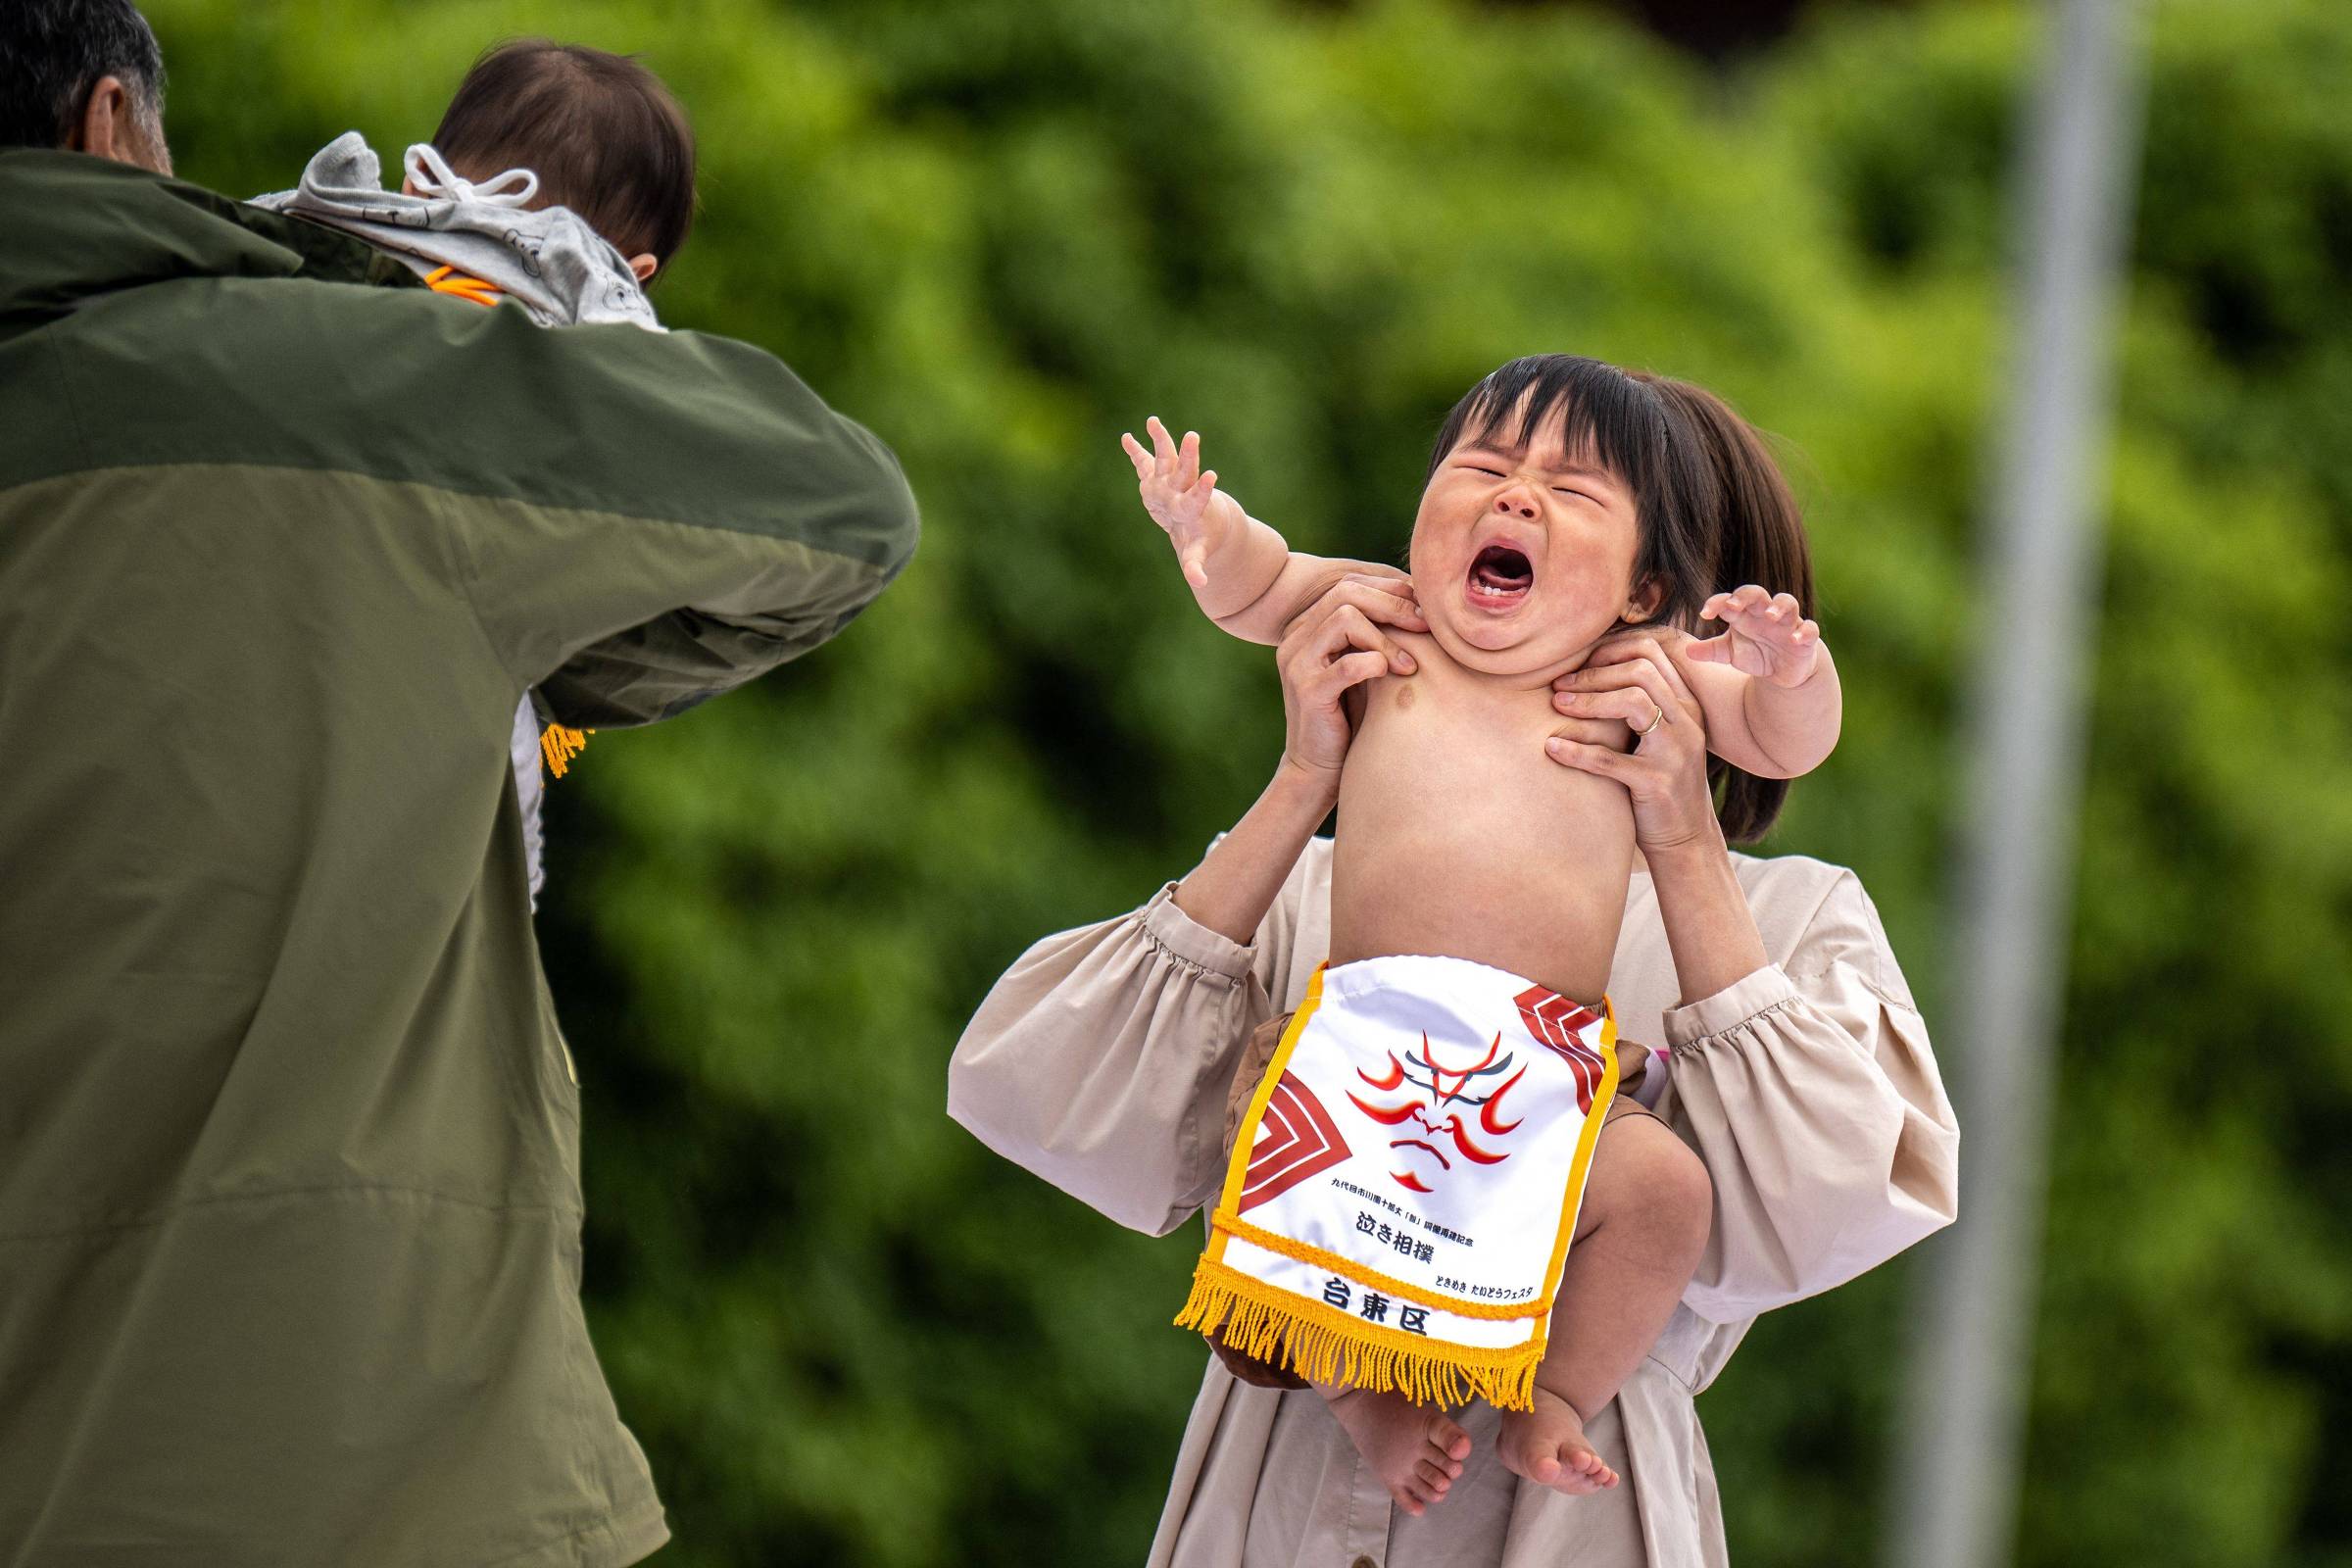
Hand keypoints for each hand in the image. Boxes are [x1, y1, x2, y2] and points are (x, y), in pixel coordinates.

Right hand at [1121, 416, 1249, 589]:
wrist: (1199, 517)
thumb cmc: (1201, 535)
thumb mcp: (1197, 550)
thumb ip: (1196, 565)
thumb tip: (1201, 584)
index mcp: (1192, 508)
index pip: (1197, 498)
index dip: (1204, 489)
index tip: (1212, 475)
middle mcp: (1182, 489)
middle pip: (1185, 470)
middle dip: (1187, 455)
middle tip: (1193, 436)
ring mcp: (1169, 480)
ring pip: (1165, 458)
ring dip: (1160, 440)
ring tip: (1153, 421)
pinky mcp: (1156, 477)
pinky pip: (1145, 462)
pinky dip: (1136, 452)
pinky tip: (1127, 438)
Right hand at [1276, 574, 1427, 792]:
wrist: (1319, 768)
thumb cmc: (1350, 715)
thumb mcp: (1364, 666)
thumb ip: (1377, 634)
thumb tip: (1422, 601)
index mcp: (1306, 626)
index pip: (1349, 585)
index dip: (1390, 590)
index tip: (1424, 610)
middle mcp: (1295, 638)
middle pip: (1345, 593)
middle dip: (1392, 605)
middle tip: (1425, 626)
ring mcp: (1297, 663)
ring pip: (1344, 619)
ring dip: (1386, 638)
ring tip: (1410, 664)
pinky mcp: (1306, 692)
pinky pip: (1346, 664)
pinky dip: (1375, 663)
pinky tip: (1392, 675)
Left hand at [1546, 627, 1722, 854]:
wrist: (1686, 839)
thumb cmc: (1659, 783)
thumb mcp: (1658, 738)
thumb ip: (1639, 707)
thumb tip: (1587, 673)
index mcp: (1685, 705)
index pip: (1651, 653)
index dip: (1609, 651)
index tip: (1579, 664)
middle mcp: (1685, 722)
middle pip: (1639, 672)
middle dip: (1593, 674)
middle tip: (1560, 686)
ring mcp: (1675, 752)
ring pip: (1632, 703)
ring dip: (1588, 701)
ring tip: (1558, 706)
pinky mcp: (1657, 784)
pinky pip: (1610, 760)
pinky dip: (1576, 752)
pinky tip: (1552, 749)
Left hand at [1685, 585, 1820, 686]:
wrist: (1784, 671)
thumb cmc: (1755, 654)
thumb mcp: (1731, 654)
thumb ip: (1711, 651)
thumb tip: (1687, 651)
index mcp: (1744, 614)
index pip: (1729, 600)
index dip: (1716, 603)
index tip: (1704, 614)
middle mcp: (1765, 613)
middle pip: (1756, 593)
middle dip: (1745, 596)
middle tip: (1734, 606)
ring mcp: (1787, 623)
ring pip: (1787, 602)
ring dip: (1778, 607)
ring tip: (1769, 616)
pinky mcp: (1805, 638)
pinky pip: (1810, 629)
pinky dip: (1804, 632)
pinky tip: (1795, 640)